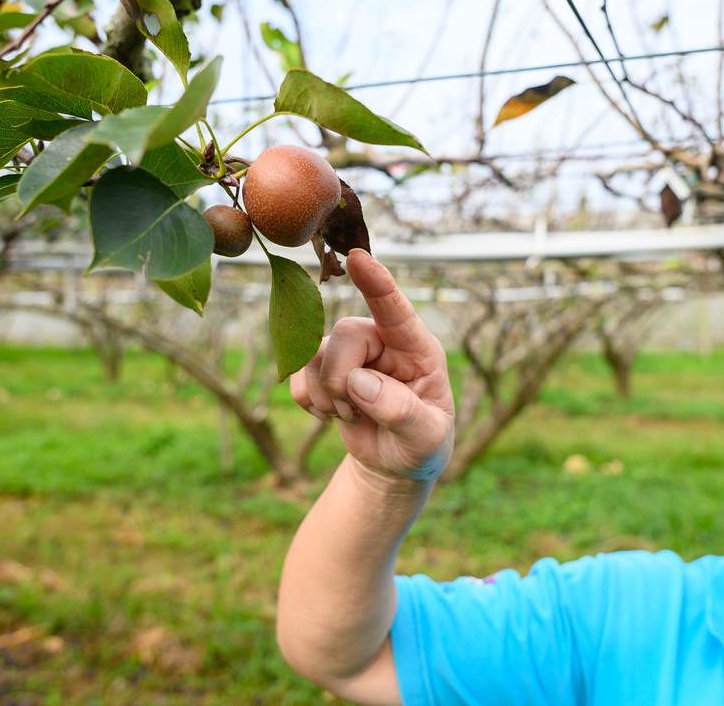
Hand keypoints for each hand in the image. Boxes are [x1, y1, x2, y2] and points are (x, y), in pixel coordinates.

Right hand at [290, 249, 454, 484]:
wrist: (394, 465)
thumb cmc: (421, 446)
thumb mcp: (426, 437)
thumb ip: (402, 411)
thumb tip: (360, 382)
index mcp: (418, 349)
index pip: (396, 309)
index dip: (377, 283)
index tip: (359, 258)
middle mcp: (383, 342)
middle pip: (346, 334)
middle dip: (339, 379)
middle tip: (351, 414)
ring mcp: (353, 352)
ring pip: (315, 352)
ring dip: (324, 395)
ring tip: (349, 417)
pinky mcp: (326, 367)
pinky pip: (298, 369)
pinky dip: (307, 399)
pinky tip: (330, 415)